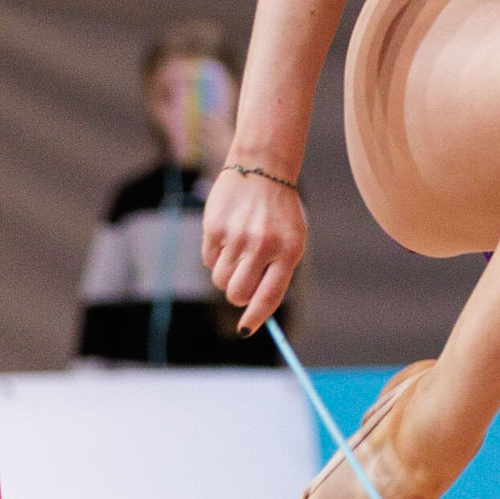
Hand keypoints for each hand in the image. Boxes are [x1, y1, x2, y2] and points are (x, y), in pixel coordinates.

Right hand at [201, 165, 307, 335]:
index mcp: (288, 250)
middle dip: (237, 295)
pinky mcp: (214, 228)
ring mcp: (237, 237)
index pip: (269, 296)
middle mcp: (263, 245)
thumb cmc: (279, 212)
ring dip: (226, 274)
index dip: (255, 318)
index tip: (245, 330)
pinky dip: (216, 256)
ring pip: (221, 280)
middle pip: (237, 294)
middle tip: (243, 280)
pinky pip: (209, 261)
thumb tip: (254, 310)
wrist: (262, 168)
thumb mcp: (291, 238)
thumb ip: (277, 273)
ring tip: (239, 250)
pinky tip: (228, 235)